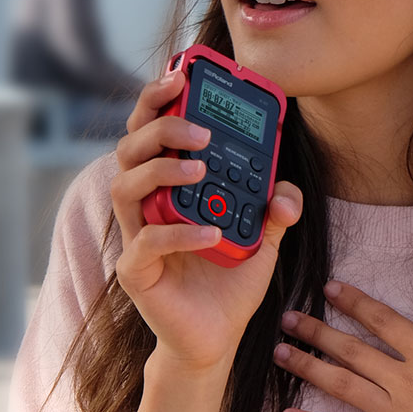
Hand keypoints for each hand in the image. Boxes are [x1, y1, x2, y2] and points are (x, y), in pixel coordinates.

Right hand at [110, 69, 302, 373]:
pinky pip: (146, 242)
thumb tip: (286, 194)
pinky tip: (212, 232)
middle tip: (198, 127)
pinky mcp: (137, 272)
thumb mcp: (265, 239)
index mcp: (171, 185)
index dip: (160, 98)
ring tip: (200, 169)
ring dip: (162, 169)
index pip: (153, 130)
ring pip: (126, 185)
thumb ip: (276, 210)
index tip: (182, 73)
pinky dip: (179, 232)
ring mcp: (136, 236)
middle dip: (161, 125)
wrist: (216, 339)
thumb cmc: (231, 280)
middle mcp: (147, 204)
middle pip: (130, 147)